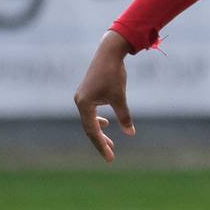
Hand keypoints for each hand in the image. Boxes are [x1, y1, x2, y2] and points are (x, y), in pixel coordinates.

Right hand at [74, 30, 135, 162]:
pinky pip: (90, 112)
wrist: (108, 52)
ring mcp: (82, 97)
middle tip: (110, 155)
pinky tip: (106, 122)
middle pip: (89, 128)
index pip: (92, 131)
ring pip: (89, 120)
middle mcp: (80, 102)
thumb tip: (130, 133)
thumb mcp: (120, 97)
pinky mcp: (86, 92)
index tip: (110, 158)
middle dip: (100, 142)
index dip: (101, 145)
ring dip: (99, 132)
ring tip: (110, 143)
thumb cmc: (114, 74)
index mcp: (84, 104)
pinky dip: (97, 120)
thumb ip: (124, 116)